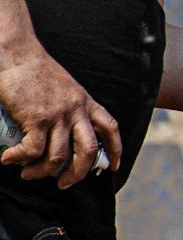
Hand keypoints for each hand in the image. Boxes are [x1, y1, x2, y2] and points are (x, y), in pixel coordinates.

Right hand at [0, 40, 121, 186]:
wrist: (20, 56)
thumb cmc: (38, 72)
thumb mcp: (66, 89)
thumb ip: (70, 108)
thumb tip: (61, 135)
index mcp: (86, 103)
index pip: (110, 128)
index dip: (115, 149)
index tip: (113, 166)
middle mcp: (77, 110)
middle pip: (89, 150)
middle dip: (78, 173)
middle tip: (64, 184)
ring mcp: (58, 115)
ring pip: (57, 157)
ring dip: (41, 171)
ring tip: (28, 173)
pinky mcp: (36, 118)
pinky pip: (32, 150)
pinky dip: (19, 159)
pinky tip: (9, 159)